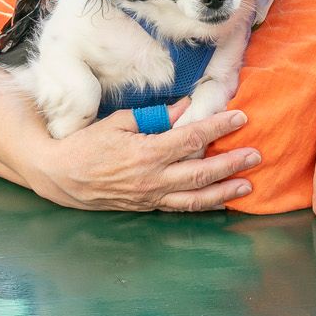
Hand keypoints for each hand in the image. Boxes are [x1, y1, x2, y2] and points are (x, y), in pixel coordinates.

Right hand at [26, 102, 259, 211]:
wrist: (60, 177)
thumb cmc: (87, 144)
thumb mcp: (120, 122)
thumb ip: (155, 117)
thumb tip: (186, 107)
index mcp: (146, 152)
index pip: (191, 138)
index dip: (218, 127)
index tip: (239, 117)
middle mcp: (153, 179)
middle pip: (201, 172)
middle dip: (231, 163)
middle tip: (255, 154)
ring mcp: (151, 196)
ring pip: (195, 198)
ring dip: (224, 191)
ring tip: (247, 184)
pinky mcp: (147, 206)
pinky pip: (180, 207)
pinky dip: (203, 205)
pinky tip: (220, 201)